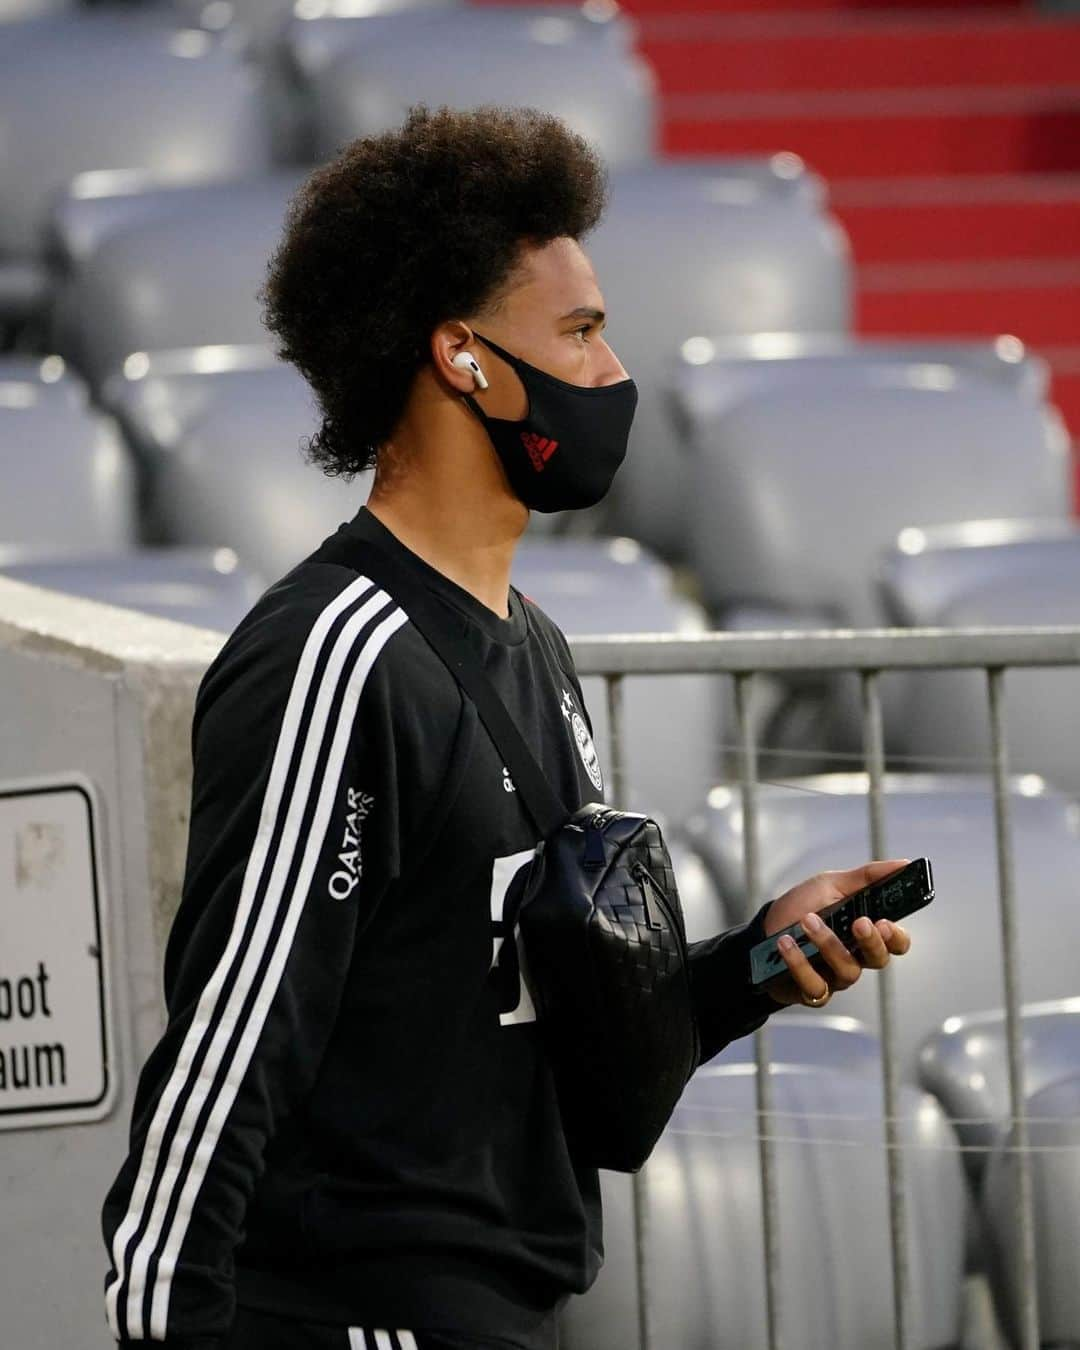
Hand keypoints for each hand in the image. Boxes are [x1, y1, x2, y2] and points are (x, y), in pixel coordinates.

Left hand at [761, 861, 913, 1008]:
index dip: (896, 936)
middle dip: (872, 942)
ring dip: (827, 943)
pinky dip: (799, 963)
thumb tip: (903, 864)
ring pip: (847, 970)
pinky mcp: (812, 991)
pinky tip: (786, 943)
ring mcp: (835, 977)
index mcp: (864, 931)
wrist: (761, 930)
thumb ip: (867, 877)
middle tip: (858, 923)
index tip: (885, 922)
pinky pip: (816, 986)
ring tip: (806, 920)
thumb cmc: (801, 907)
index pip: (895, 941)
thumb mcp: (831, 884)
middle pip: (879, 960)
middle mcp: (855, 957)